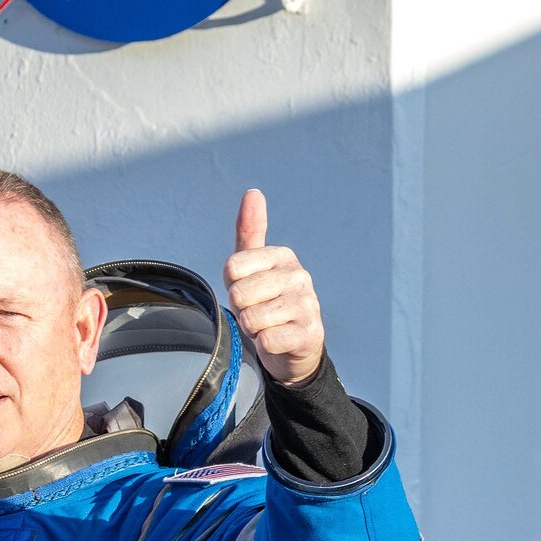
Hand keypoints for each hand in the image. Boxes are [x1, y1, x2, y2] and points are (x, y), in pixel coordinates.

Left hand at [223, 189, 325, 385]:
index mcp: (283, 256)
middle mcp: (299, 276)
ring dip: (253, 329)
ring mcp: (306, 305)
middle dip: (242, 309)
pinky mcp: (308, 334)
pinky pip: (267, 339)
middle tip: (258, 312)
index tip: (248, 291)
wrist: (295, 347)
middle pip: (240, 293)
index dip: (232, 285)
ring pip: (252, 318)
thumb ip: (250, 231)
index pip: (232, 267)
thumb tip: (253, 192)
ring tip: (268, 326)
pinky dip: (266, 345)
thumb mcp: (254, 267)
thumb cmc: (269, 303)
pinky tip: (278, 340)